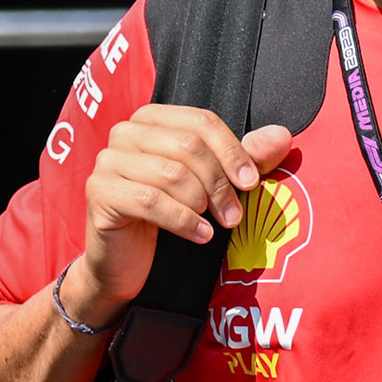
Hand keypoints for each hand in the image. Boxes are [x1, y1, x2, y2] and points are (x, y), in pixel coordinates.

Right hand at [67, 108, 292, 325]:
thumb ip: (245, 158)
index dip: (232, 151)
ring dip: (202, 203)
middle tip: (235, 214)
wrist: (125, 262)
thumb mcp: (211, 184)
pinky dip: (183, 221)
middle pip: (188, 146)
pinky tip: (200, 236)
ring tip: (215, 224)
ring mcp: (107, 161)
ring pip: (171, 173)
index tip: (252, 183)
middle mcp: (125, 132)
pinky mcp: (99, 193)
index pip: (201, 121)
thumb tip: (282, 135)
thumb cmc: (169, 217)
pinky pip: (150, 201)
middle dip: (219, 182)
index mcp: (151, 119)